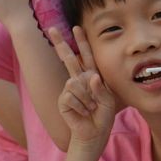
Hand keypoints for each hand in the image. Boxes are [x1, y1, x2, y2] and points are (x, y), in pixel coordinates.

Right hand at [50, 25, 118, 146]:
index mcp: (92, 76)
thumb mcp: (109, 101)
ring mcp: (69, 89)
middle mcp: (79, 80)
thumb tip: (91, 76)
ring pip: (75, 83)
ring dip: (86, 98)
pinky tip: (83, 112)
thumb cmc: (103, 116)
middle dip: (60, 43)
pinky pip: (70, 96)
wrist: (94, 133)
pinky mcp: (63, 100)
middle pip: (68, 58)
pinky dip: (80, 106)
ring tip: (91, 108)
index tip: (77, 27)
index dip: (81, 42)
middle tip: (52, 28)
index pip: (86, 56)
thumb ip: (101, 89)